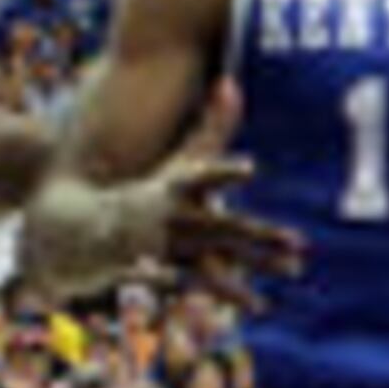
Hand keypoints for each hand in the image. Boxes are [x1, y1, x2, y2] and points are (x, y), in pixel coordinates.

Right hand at [20, 98, 304, 311]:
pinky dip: (219, 297)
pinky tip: (253, 305)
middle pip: (225, 227)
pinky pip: (195, 289)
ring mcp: (166, 249)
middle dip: (261, 237)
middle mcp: (174, 217)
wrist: (90, 227)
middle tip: (298, 242)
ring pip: (212, 266)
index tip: (252, 168)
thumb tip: (231, 83)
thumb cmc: (153, 189)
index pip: (206, 176)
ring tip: (282, 287)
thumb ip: (212, 126)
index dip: (225, 173)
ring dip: (244, 282)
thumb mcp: (182, 159)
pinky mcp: (163, 274)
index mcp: (180, 185)